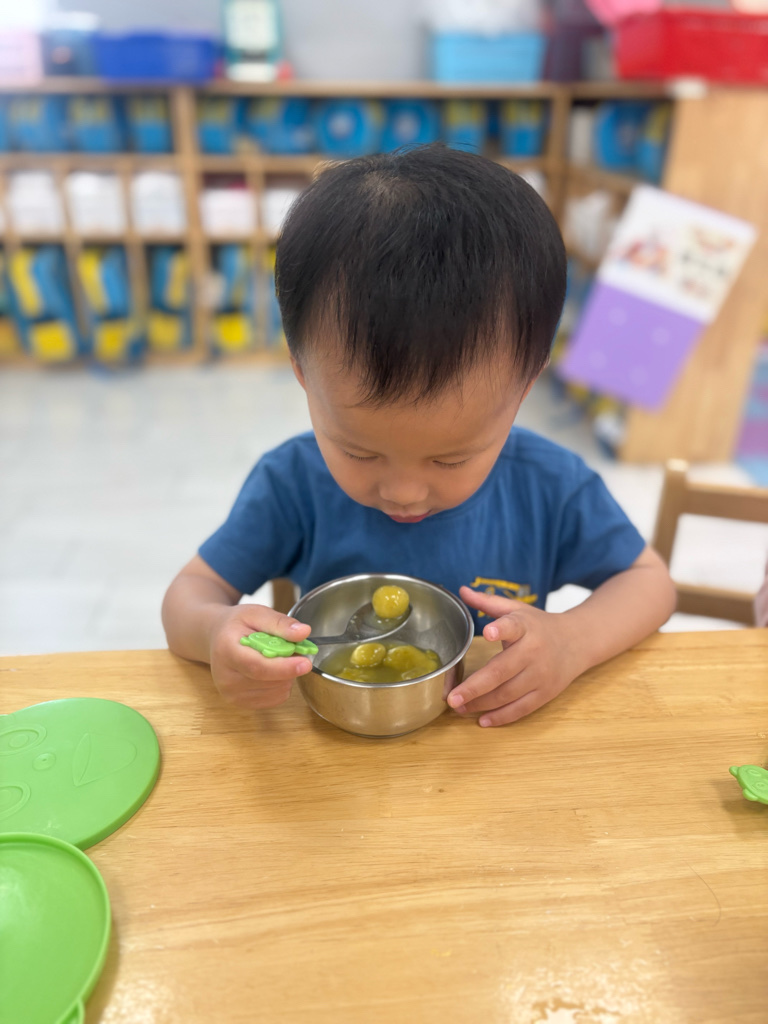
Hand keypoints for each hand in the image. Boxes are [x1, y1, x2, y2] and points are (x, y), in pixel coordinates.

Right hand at [208, 603, 312, 709]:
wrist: (216, 638)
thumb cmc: (236, 625)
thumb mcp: (256, 613)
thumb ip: (279, 623)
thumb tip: (303, 632)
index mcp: (226, 650)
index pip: (257, 666)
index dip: (284, 667)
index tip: (305, 663)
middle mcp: (225, 677)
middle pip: (269, 680)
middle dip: (290, 667)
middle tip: (293, 650)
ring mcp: (231, 693)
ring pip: (276, 690)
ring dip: (286, 675)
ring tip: (275, 658)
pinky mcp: (239, 703)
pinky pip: (274, 699)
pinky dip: (281, 684)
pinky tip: (271, 670)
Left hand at [447, 586, 580, 727]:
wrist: (578, 642)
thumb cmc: (539, 625)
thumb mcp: (517, 609)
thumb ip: (489, 602)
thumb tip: (462, 590)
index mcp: (525, 627)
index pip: (512, 626)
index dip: (500, 628)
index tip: (487, 632)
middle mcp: (534, 651)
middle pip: (502, 671)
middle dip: (475, 686)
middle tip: (452, 697)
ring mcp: (541, 675)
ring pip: (508, 694)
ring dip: (482, 703)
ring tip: (459, 707)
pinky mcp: (545, 693)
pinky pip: (521, 709)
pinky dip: (502, 717)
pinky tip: (483, 720)